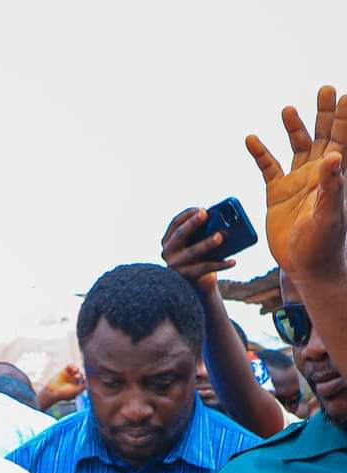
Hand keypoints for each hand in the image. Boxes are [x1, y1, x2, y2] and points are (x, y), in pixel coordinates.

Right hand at [37, 364, 84, 408]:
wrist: (53, 392)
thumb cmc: (65, 393)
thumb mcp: (76, 391)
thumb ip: (83, 387)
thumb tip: (87, 382)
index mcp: (76, 386)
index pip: (83, 380)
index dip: (84, 379)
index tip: (84, 379)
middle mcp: (73, 381)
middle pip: (80, 374)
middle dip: (80, 375)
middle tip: (76, 377)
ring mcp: (68, 376)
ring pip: (75, 370)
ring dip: (76, 369)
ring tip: (75, 371)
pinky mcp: (64, 372)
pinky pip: (69, 366)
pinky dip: (71, 366)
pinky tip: (72, 368)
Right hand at [162, 207, 236, 293]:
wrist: (199, 284)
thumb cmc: (199, 257)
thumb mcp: (196, 242)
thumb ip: (202, 232)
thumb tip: (221, 220)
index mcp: (168, 240)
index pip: (176, 223)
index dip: (188, 214)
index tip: (202, 209)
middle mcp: (168, 252)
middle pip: (180, 235)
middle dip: (192, 223)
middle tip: (206, 214)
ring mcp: (176, 266)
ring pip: (193, 252)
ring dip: (206, 243)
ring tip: (219, 237)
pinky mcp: (187, 277)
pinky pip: (206, 268)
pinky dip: (221, 264)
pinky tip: (232, 261)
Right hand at [246, 85, 346, 279]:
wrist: (304, 266)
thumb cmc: (324, 243)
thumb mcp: (330, 214)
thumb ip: (332, 185)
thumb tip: (332, 156)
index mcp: (335, 175)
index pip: (342, 139)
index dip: (344, 118)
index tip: (345, 97)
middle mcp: (318, 173)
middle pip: (323, 135)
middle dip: (325, 113)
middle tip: (325, 90)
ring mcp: (297, 181)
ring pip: (297, 146)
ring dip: (294, 127)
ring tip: (288, 110)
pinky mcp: (277, 193)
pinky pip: (268, 168)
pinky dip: (260, 153)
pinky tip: (253, 140)